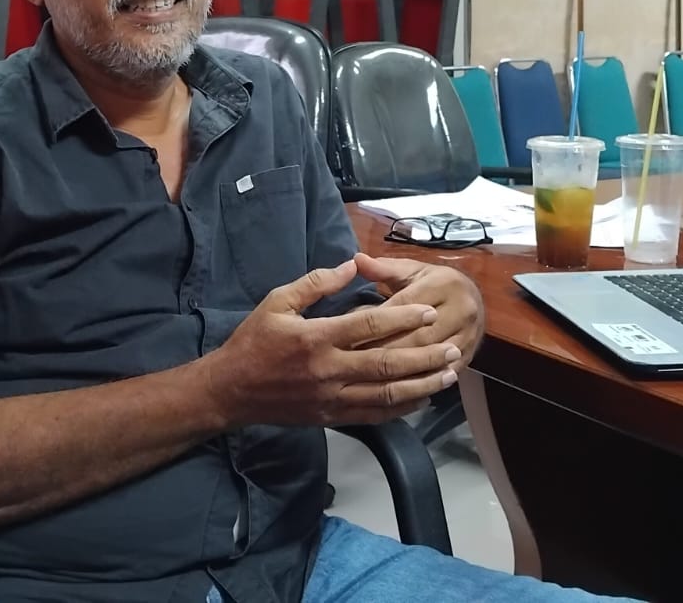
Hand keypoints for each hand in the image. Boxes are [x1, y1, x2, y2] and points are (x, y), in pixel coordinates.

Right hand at [203, 261, 462, 428]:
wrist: (230, 391)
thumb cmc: (253, 342)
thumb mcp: (277, 302)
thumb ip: (316, 283)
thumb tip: (351, 265)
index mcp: (316, 338)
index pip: (369, 326)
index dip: (403, 318)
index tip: (429, 311)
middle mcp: (328, 370)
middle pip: (388, 365)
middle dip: (425, 357)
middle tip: (453, 348)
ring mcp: (332, 398)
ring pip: (387, 395)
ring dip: (422, 386)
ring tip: (448, 375)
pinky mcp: (331, 417)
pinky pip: (374, 415)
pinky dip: (402, 409)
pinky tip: (422, 399)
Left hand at [353, 253, 483, 369]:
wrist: (475, 298)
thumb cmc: (433, 282)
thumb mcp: (410, 270)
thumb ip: (382, 268)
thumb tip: (356, 260)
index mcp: (443, 283)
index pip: (405, 306)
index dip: (377, 321)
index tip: (349, 333)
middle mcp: (461, 309)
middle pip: (418, 336)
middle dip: (385, 350)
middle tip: (354, 362)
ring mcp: (469, 335)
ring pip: (429, 358)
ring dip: (400, 370)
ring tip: (370, 379)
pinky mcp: (471, 356)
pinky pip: (441, 373)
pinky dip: (419, 382)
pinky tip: (396, 389)